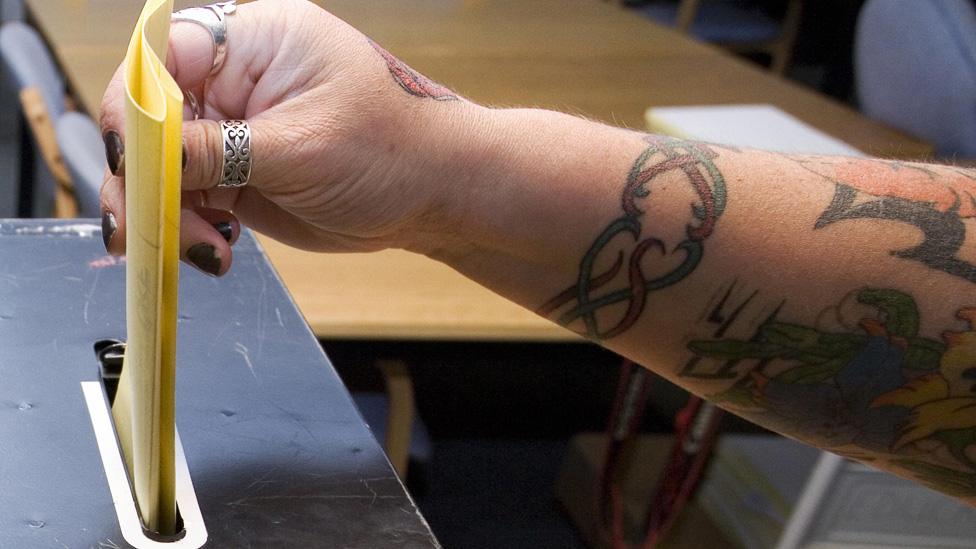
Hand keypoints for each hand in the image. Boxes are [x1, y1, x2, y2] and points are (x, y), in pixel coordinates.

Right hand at [99, 0, 478, 275]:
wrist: (438, 193)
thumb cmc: (395, 148)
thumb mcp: (304, 146)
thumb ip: (222, 149)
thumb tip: (149, 152)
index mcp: (255, 42)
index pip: (162, 58)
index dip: (134, 107)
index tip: (133, 159)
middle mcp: (236, 81)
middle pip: (152, 119)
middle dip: (146, 177)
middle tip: (152, 225)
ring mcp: (234, 131)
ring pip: (163, 168)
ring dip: (166, 214)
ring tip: (204, 248)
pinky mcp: (240, 175)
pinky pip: (188, 199)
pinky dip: (187, 229)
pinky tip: (215, 251)